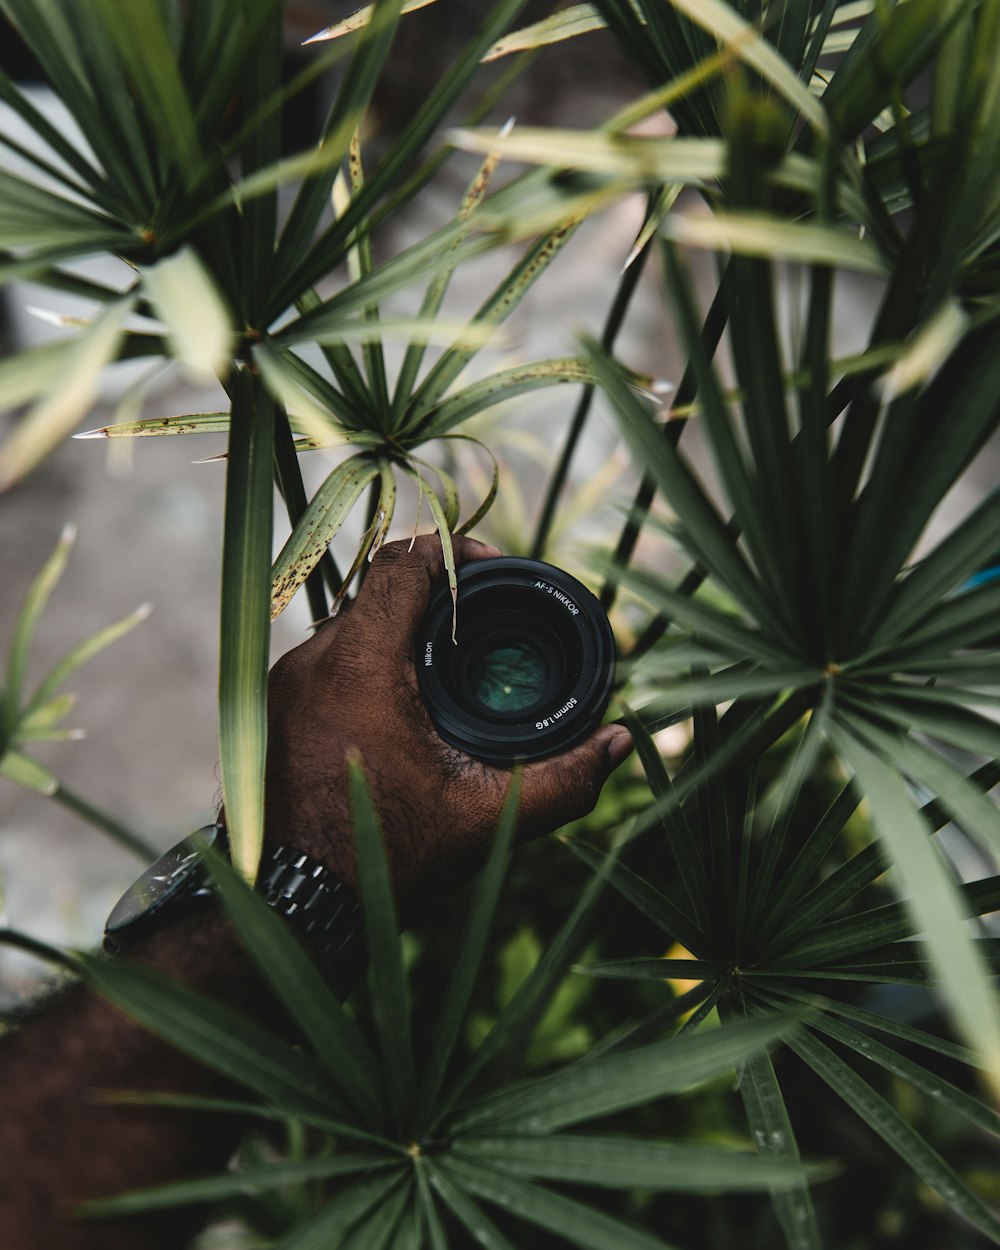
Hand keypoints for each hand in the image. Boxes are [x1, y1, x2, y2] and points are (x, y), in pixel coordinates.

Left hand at [264, 535, 632, 914]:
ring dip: (399, 632)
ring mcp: (284, 686)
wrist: (296, 909)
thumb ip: (561, 780)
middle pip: (380, 590)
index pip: (403, 562)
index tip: (493, 565)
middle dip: (435, 596)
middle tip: (483, 623)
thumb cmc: (384, 860)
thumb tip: (617, 743)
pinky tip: (403, 701)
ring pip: (351, 625)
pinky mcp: (274, 711)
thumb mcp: (484, 819)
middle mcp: (312, 662)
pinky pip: (327, 659)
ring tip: (448, 665)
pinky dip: (369, 663)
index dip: (454, 548)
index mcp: (361, 666)